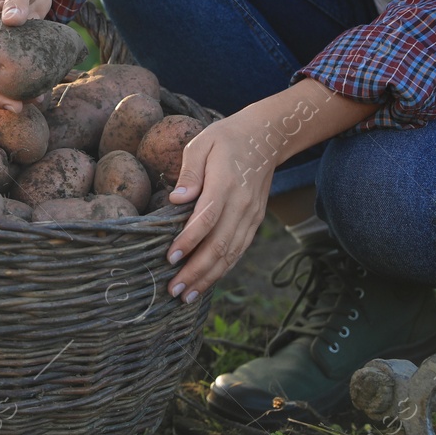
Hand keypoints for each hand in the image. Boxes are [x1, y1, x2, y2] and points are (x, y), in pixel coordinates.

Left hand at [161, 79, 377, 303]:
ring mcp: (251, 216)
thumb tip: (176, 199)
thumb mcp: (202, 144)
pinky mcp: (254, 221)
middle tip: (173, 290)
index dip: (188, 241)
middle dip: (196, 271)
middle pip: (219, 245)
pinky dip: (223, 269)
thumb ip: (189, 172)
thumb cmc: (225, 139)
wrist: (266, 138)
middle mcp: (241, 205)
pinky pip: (239, 250)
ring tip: (187, 296)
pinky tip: (206, 282)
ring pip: (231, 254)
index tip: (169, 258)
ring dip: (209, 277)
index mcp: (225, 184)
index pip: (206, 219)